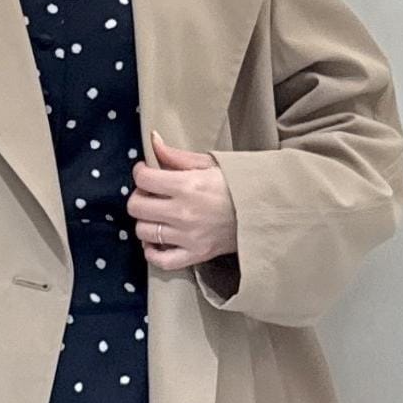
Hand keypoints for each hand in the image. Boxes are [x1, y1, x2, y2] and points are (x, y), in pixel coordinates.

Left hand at [128, 128, 237, 271]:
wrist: (264, 210)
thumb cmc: (237, 184)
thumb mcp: (209, 163)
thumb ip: (176, 155)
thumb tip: (152, 141)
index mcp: (188, 185)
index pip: (144, 179)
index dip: (140, 173)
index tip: (145, 172)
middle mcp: (184, 212)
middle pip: (137, 207)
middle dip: (138, 197)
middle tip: (150, 194)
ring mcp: (189, 237)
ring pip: (144, 232)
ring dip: (144, 222)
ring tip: (155, 215)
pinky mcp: (196, 254)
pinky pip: (161, 261)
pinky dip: (152, 252)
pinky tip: (156, 241)